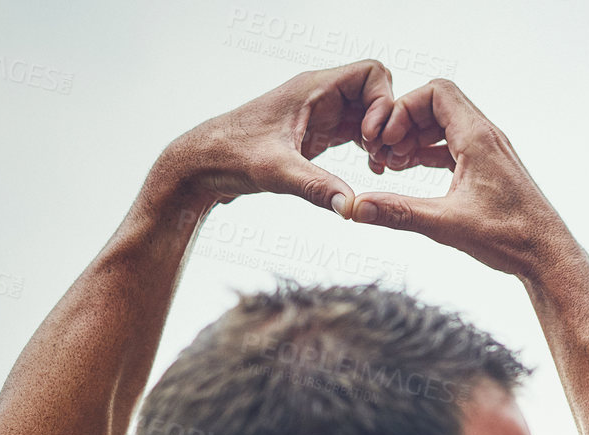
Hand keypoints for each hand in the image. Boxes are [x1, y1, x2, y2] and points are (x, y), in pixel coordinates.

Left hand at [155, 60, 403, 217]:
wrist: (201, 165)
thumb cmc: (229, 156)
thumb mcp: (275, 172)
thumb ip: (316, 187)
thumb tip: (351, 207)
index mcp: (312, 88)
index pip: (370, 73)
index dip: (383, 102)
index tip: (371, 138)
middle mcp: (319, 96)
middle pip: (376, 94)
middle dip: (388, 123)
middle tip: (382, 157)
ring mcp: (319, 114)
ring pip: (369, 114)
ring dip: (381, 138)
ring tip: (380, 167)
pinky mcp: (316, 134)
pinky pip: (356, 132)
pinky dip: (369, 148)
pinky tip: (370, 171)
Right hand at [345, 79, 577, 278]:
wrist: (548, 256)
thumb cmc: (509, 237)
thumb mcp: (446, 224)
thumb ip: (397, 212)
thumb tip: (355, 208)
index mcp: (478, 138)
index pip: (435, 93)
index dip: (403, 109)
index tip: (386, 140)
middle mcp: (487, 137)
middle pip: (437, 105)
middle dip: (405, 124)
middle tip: (384, 154)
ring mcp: (491, 152)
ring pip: (446, 126)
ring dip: (417, 139)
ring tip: (393, 166)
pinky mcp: (492, 169)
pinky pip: (455, 146)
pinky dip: (431, 154)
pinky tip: (412, 173)